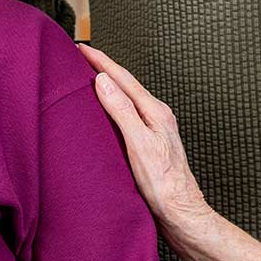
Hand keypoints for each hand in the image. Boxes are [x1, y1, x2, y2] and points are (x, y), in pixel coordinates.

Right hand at [79, 45, 260, 260]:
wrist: (181, 213)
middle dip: (102, 68)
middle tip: (79, 56)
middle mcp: (156, 116)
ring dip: (106, 86)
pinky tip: (102, 113)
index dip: (101, 61)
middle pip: (125, 85)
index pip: (123, 78)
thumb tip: (103, 81)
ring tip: (86, 78)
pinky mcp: (149, 144)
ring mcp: (154, 129)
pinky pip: (126, 115)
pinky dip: (110, 106)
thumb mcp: (138, 144)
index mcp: (155, 111)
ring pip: (126, 99)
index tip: (80, 47)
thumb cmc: (162, 184)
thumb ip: (122, 111)